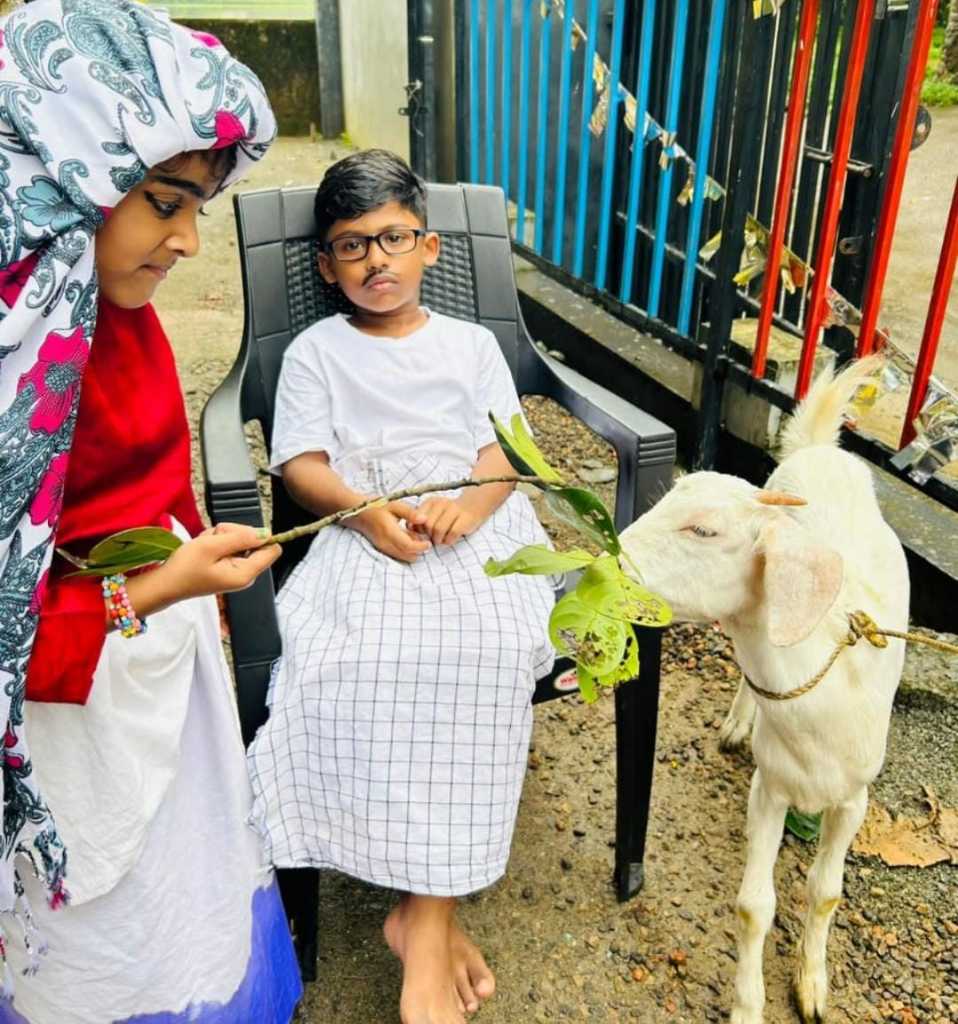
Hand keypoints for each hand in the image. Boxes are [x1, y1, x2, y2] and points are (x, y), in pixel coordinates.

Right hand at [157, 523, 280, 602]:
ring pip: (240, 540)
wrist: (166, 583)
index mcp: (246, 573)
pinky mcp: (228, 566)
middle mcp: (246, 573)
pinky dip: (217, 542)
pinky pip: (229, 546)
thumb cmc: (185, 568)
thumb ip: (240, 538)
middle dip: (234, 534)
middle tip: (214, 540)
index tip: (240, 534)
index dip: (261, 536)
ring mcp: (237, 569)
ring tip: (206, 546)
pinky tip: (205, 549)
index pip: (273, 550)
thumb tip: (266, 533)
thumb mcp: (211, 546)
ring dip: (222, 537)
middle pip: (255, 541)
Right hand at [348, 501, 430, 562]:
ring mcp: (383, 548)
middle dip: (419, 551)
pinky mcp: (382, 549)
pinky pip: (397, 555)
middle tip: (425, 540)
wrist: (359, 513)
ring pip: (403, 557)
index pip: (409, 546)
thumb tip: (424, 519)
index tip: (429, 542)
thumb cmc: (378, 507)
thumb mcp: (395, 505)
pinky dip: (405, 551)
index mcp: (389, 531)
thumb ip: (410, 513)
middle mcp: (385, 543)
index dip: (421, 547)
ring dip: (412, 552)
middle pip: (408, 556)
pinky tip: (406, 539)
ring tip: (415, 538)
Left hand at [407, 497, 482, 545]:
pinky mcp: (465, 518)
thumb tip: (409, 527)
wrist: (473, 506)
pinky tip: (450, 539)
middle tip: (434, 538)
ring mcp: (454, 509)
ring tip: (442, 540)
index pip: (417, 518)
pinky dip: (449, 541)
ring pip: (438, 530)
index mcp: (431, 502)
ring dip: (439, 540)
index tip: (424, 533)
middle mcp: (441, 503)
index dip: (419, 530)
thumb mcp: (433, 513)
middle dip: (430, 536)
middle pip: (428, 525)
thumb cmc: (449, 514)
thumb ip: (420, 519)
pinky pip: (452, 534)